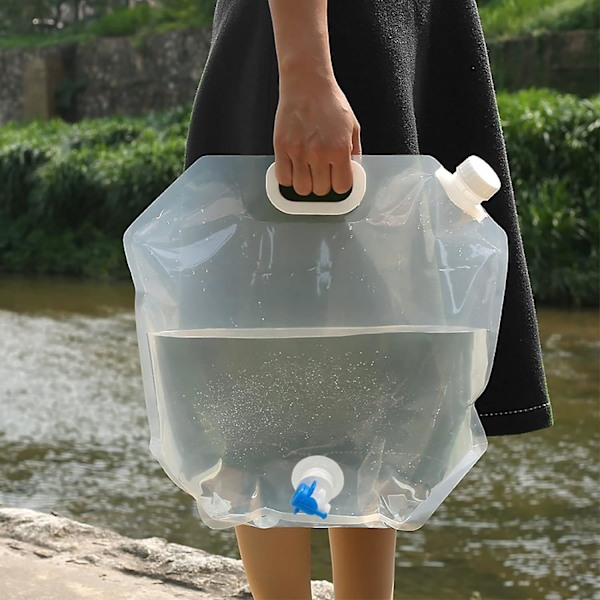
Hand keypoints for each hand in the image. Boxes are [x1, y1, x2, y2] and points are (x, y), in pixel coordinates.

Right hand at [273, 71, 361, 196]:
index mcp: (339, 148)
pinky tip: (293, 169)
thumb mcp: (352, 126)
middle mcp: (319, 152)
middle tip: (321, 174)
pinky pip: (283, 178)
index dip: (340, 185)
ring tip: (307, 173)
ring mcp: (298, 151)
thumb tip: (353, 172)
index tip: (337, 180)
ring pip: (301, 189)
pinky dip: (288, 178)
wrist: (307, 83)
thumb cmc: (329, 101)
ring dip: (305, 185)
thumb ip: (354, 152)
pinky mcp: (281, 147)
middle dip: (323, 185)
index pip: (342, 186)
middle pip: (321, 190)